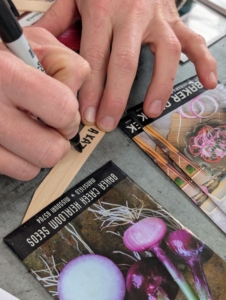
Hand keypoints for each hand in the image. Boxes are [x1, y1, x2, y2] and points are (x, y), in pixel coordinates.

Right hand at [0, 27, 89, 179]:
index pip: (63, 110)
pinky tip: (17, 139)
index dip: (71, 114)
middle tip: (50, 125)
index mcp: (6, 74)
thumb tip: (78, 100)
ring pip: (33, 168)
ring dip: (40, 151)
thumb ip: (66, 65)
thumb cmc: (3, 54)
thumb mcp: (34, 43)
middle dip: (59, 139)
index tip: (66, 112)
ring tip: (30, 129)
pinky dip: (22, 160)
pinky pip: (15, 172)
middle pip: (51, 150)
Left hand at [37, 0, 216, 131]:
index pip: (95, 58)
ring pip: (164, 54)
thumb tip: (43, 50)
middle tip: (109, 123)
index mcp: (102, 8)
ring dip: (159, 86)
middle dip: (116, 98)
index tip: (88, 114)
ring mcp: (157, 17)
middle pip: (126, 63)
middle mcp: (132, 14)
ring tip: (150, 111)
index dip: (91, 90)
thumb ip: (59, 22)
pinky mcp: (174, 20)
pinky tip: (208, 80)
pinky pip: (194, 40)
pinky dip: (204, 62)